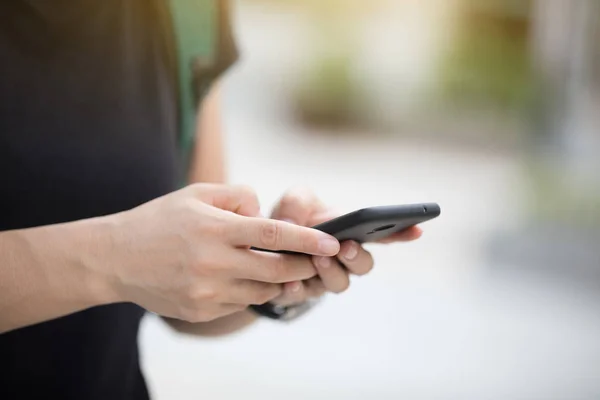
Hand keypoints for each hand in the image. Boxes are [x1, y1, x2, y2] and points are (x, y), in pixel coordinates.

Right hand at [95, 184, 339, 321]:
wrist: (115, 259)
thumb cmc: (159, 220)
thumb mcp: (196, 193)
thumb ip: (237, 197)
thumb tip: (265, 212)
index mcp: (214, 228)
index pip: (273, 234)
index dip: (308, 239)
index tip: (334, 242)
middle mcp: (212, 263)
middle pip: (277, 270)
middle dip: (304, 266)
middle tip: (318, 261)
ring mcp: (206, 291)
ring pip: (262, 291)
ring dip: (277, 280)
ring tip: (278, 267)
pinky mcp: (200, 311)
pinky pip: (240, 303)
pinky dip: (249, 291)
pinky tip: (240, 278)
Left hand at [268, 188, 421, 305]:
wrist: (261, 246)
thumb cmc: (289, 220)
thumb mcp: (293, 203)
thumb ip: (297, 202)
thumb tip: (294, 223)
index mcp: (350, 233)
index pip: (382, 236)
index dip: (401, 234)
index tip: (416, 230)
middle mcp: (343, 260)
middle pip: (364, 266)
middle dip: (357, 257)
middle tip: (346, 246)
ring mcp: (324, 279)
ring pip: (339, 284)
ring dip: (330, 272)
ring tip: (316, 259)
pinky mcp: (300, 293)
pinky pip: (303, 296)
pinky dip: (298, 288)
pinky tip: (290, 281)